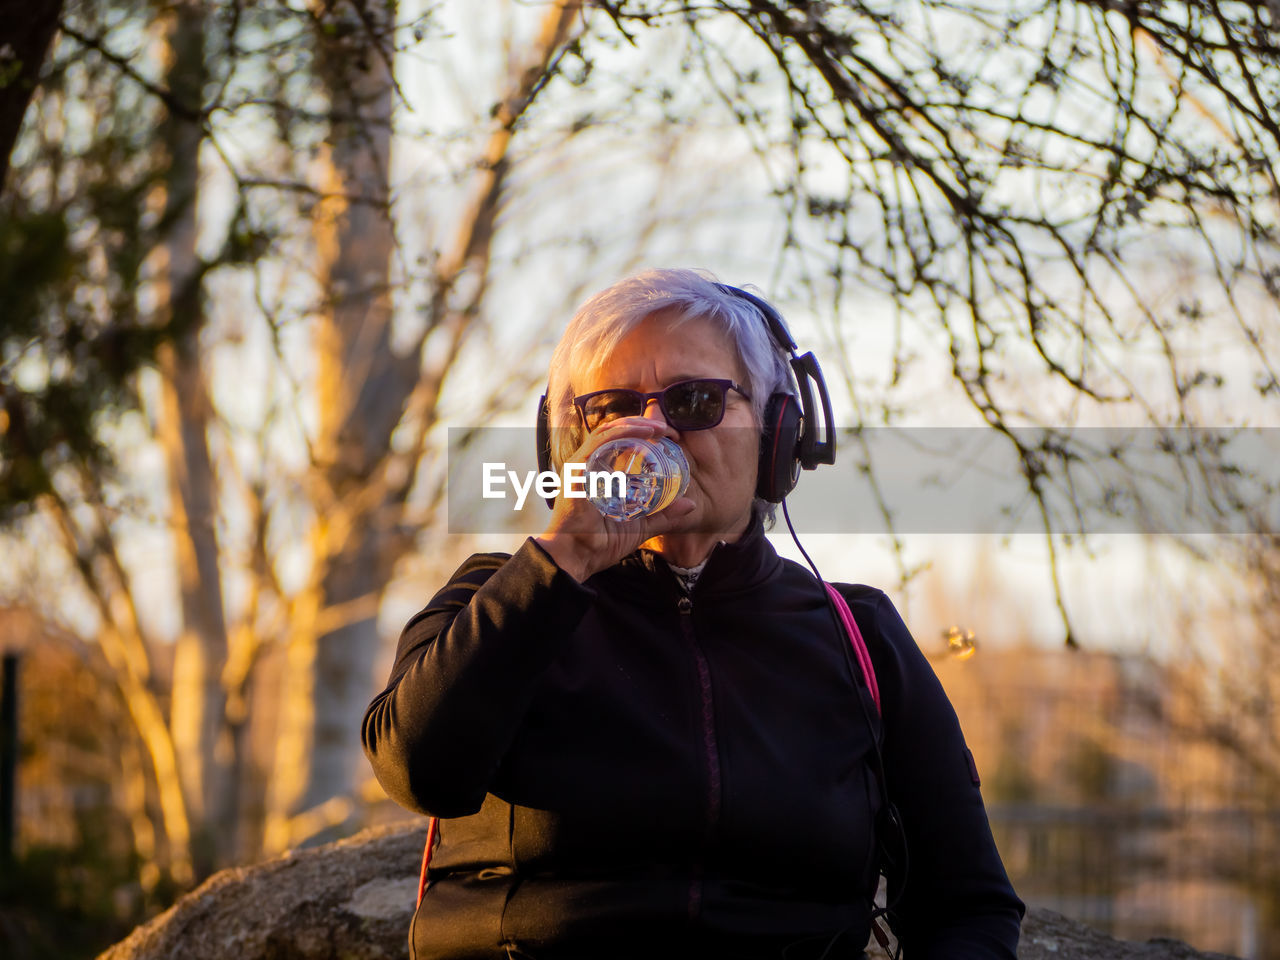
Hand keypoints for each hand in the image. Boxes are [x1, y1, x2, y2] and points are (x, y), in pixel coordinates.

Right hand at [534, 417, 694, 581]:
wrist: (577, 557)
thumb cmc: (602, 544)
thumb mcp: (641, 526)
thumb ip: (663, 515)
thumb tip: (690, 505)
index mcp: (600, 474)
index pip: (620, 444)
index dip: (643, 435)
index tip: (668, 437)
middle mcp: (589, 465)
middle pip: (614, 433)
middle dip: (642, 425)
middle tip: (666, 429)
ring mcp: (581, 465)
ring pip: (607, 431)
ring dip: (634, 425)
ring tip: (659, 428)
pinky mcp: (577, 468)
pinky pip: (599, 442)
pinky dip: (621, 433)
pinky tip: (641, 433)